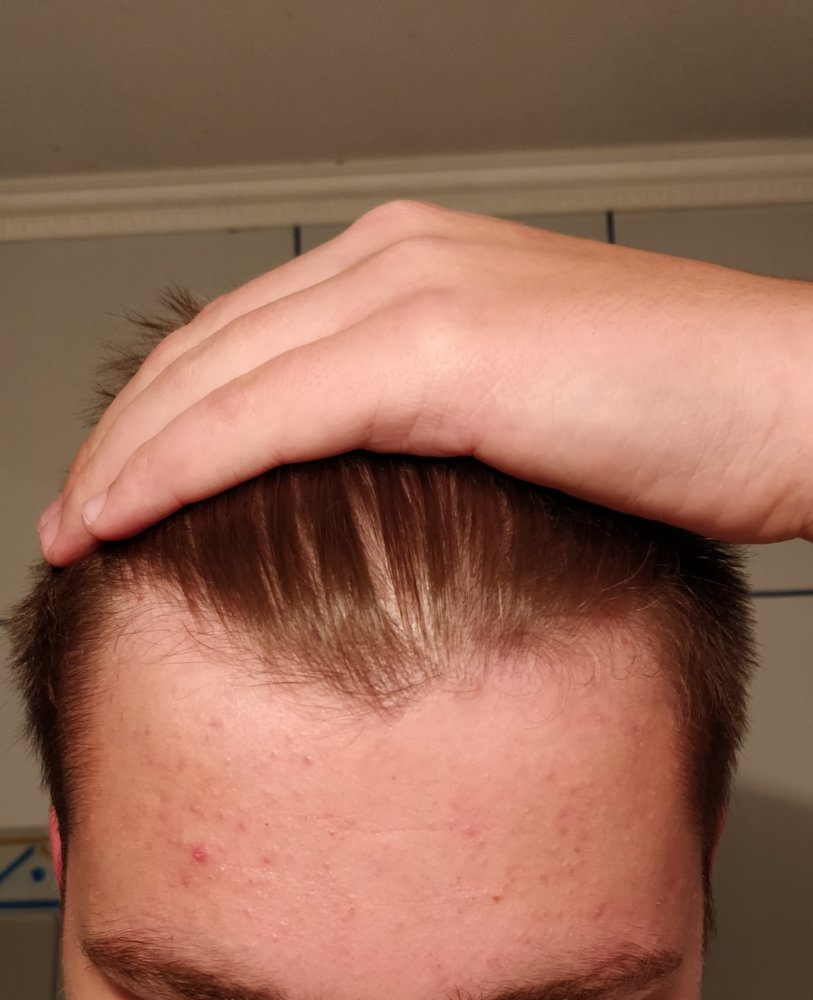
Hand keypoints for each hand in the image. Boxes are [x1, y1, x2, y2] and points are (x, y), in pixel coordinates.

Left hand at [39, 199, 812, 564]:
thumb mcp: (520, 408)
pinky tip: (121, 514)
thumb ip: (426, 425)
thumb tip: (360, 489)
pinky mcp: (441, 349)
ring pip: (217, 378)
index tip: (122, 486)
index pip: (247, 339)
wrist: (793, 397)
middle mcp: (402, 260)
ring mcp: (418, 293)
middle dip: (123, 436)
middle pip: (210, 349)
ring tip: (75, 527)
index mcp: (419, 268)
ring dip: (128, 456)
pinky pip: (266, 413)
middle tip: (75, 514)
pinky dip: (179, 465)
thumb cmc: (684, 416)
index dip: (166, 415)